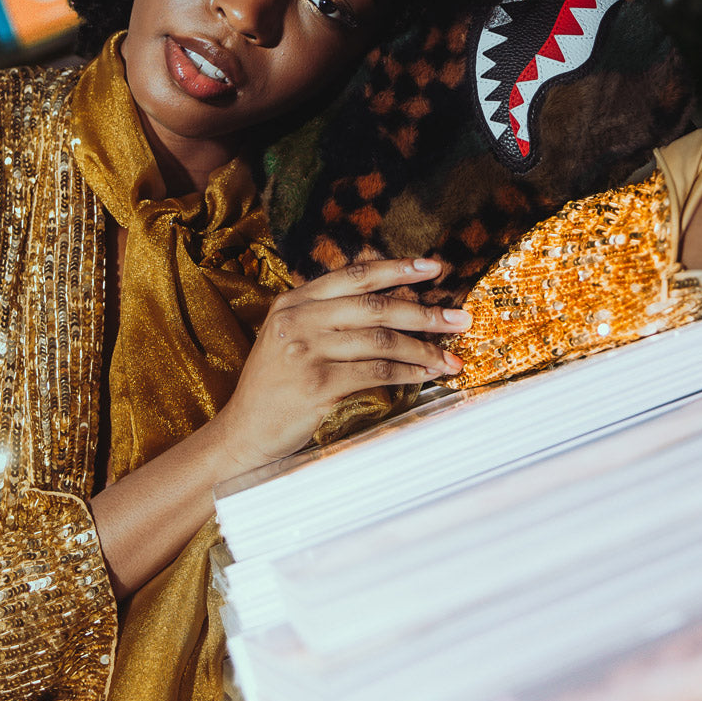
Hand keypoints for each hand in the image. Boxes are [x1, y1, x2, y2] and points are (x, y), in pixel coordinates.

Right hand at [216, 257, 468, 471]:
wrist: (242, 433)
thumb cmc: (275, 387)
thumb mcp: (290, 337)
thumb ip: (327, 316)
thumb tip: (389, 304)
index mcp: (293, 301)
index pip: (354, 275)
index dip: (397, 269)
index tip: (433, 267)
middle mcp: (297, 319)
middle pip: (375, 306)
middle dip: (424, 312)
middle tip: (459, 319)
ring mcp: (305, 350)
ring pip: (380, 340)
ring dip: (422, 349)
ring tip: (450, 357)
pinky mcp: (315, 383)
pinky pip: (374, 373)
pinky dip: (406, 374)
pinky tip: (426, 376)